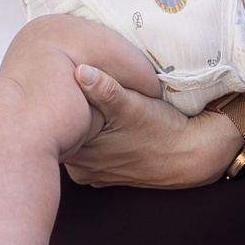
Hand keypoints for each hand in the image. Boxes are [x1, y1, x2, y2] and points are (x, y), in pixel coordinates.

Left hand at [61, 64, 243, 187]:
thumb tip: (79, 71)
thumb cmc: (160, 129)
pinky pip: (91, 151)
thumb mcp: (132, 105)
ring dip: (82, 123)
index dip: (56, 101)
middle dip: (68, 111)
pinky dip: (94, 136)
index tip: (60, 81)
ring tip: (88, 100)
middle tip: (73, 85)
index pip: (53, 124)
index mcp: (78, 155)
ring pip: (77, 141)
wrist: (191, 155)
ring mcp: (94, 173)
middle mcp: (81, 169)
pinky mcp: (107, 173)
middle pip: (64, 133)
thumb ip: (104, 89)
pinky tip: (105, 121)